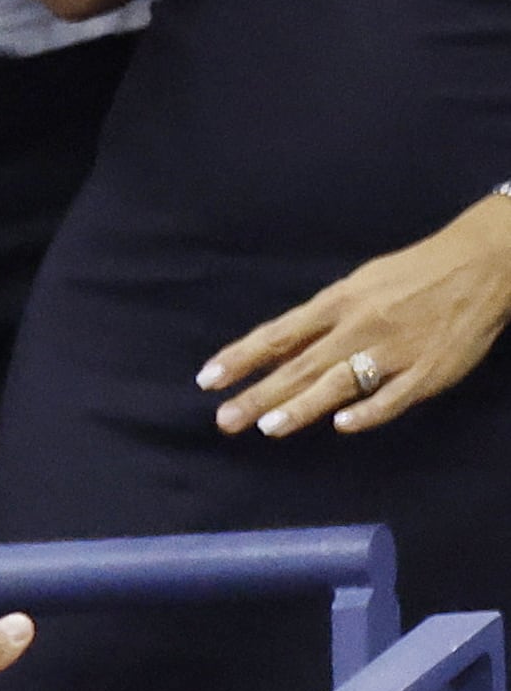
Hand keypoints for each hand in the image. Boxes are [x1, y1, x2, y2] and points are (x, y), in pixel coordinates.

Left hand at [199, 206, 510, 437]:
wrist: (484, 263)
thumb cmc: (412, 276)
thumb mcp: (358, 286)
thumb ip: (319, 322)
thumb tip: (274, 355)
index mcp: (339, 302)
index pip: (279, 334)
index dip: (242, 358)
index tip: (207, 380)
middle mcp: (361, 326)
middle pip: (302, 365)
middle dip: (261, 393)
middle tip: (225, 420)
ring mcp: (395, 350)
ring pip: (341, 382)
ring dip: (303, 405)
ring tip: (268, 427)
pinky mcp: (429, 370)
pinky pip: (395, 396)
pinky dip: (369, 411)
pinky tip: (342, 425)